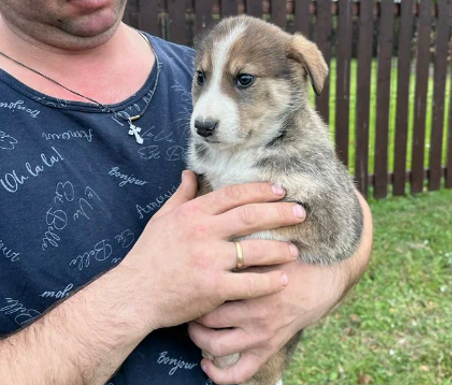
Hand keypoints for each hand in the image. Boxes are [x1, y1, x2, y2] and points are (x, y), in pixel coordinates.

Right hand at [119, 171, 304, 333]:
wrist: (134, 294)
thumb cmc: (149, 254)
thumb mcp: (162, 218)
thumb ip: (181, 195)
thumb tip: (190, 173)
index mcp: (193, 213)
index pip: (233, 195)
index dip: (259, 191)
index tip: (280, 190)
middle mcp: (203, 232)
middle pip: (250, 217)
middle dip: (279, 213)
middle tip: (301, 212)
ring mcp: (208, 260)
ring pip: (254, 250)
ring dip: (279, 248)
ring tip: (296, 248)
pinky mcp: (213, 288)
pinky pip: (249, 284)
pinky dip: (269, 282)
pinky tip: (283, 279)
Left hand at [189, 191, 373, 384]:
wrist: (331, 272)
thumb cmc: (298, 246)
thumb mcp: (269, 227)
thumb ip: (238, 211)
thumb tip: (208, 182)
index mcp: (248, 267)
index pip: (207, 274)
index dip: (187, 278)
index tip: (177, 274)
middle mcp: (253, 298)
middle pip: (207, 311)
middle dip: (190, 311)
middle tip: (182, 304)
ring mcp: (262, 326)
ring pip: (216, 343)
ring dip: (199, 340)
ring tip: (193, 328)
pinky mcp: (270, 344)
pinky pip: (240, 370)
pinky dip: (220, 374)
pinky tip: (207, 366)